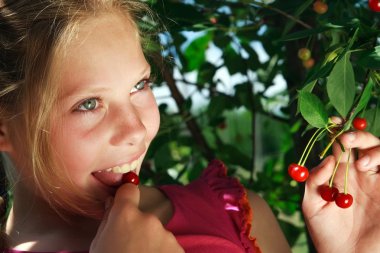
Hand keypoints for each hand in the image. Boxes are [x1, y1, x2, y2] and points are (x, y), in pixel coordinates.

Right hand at [90, 183, 183, 252]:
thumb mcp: (98, 246)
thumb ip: (107, 222)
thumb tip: (111, 204)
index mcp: (125, 215)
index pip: (129, 190)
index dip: (126, 196)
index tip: (124, 202)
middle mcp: (148, 219)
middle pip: (143, 217)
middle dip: (138, 229)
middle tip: (129, 249)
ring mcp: (166, 235)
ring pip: (157, 234)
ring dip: (151, 244)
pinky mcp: (179, 249)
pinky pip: (168, 247)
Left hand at [303, 130, 379, 252]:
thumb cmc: (326, 232)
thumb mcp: (311, 204)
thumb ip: (315, 180)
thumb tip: (327, 159)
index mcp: (338, 173)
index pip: (338, 146)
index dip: (336, 131)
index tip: (332, 120)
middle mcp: (358, 174)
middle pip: (362, 143)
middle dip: (356, 135)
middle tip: (346, 139)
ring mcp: (377, 181)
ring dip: (372, 148)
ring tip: (361, 163)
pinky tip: (368, 166)